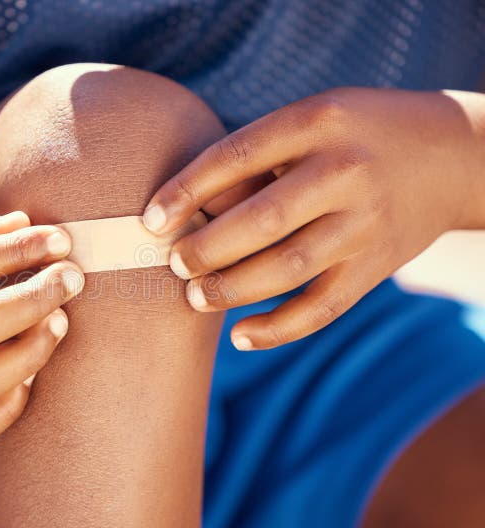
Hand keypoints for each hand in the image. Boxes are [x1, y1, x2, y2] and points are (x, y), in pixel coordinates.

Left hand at [144, 88, 484, 349]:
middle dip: (205, 249)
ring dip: (231, 290)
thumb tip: (185, 207)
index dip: (185, 191)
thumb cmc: (355, 133)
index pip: (236, 156)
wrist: (452, 153)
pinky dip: (278, 329)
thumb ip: (259, 151)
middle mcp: (345, 171)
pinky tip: (240, 336)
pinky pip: (323, 307)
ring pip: (288, 268)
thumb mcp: (313, 117)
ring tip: (194, 298)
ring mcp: (365, 222)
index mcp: (318, 122)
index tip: (150, 221)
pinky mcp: (377, 265)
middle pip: (261, 220)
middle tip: (174, 264)